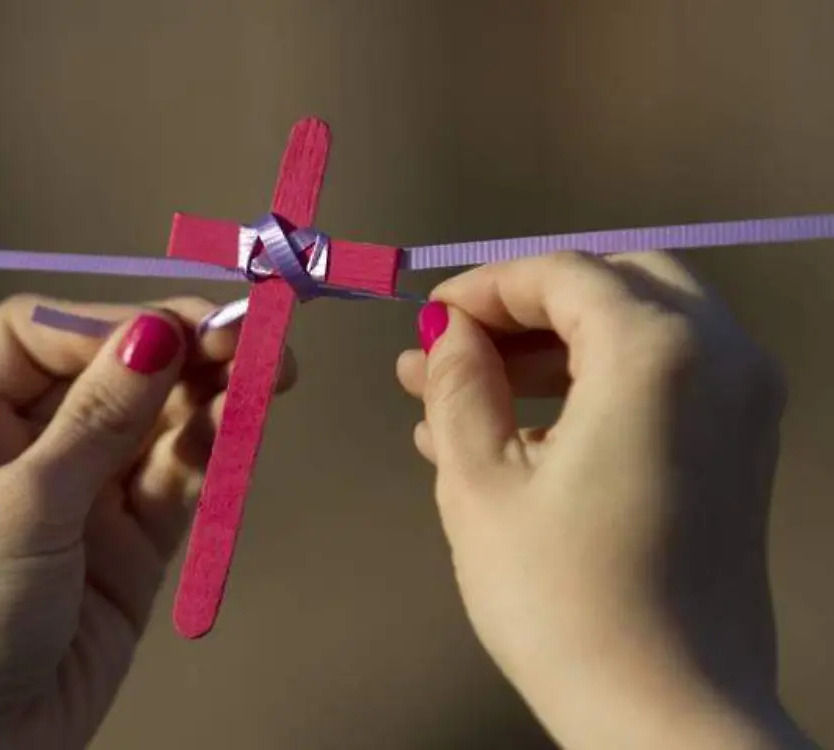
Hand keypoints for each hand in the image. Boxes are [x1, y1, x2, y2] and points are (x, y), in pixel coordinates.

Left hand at [0, 295, 295, 748]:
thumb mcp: (20, 508)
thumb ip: (96, 419)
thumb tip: (154, 333)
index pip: (36, 335)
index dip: (105, 324)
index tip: (171, 330)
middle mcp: (17, 446)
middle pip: (107, 372)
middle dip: (176, 351)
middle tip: (247, 335)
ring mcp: (79, 495)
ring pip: (153, 422)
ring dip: (210, 393)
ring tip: (269, 369)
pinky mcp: (128, 543)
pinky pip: (176, 480)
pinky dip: (213, 449)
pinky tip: (245, 420)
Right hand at [396, 252, 814, 748]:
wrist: (667, 714)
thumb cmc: (562, 599)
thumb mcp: (481, 483)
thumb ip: (459, 385)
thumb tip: (449, 334)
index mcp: (658, 350)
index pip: (562, 274)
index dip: (485, 287)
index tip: (427, 321)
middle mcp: (721, 356)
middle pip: (614, 286)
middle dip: (526, 309)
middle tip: (456, 351)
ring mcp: (744, 403)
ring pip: (641, 331)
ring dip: (553, 350)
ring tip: (462, 397)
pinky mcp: (742, 449)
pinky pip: (664, 382)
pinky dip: (595, 386)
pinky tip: (514, 433)